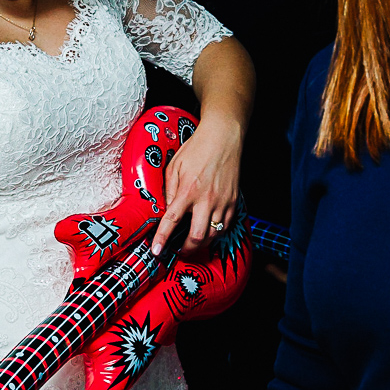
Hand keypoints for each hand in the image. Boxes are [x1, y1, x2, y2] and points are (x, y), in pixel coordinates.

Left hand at [152, 114, 242, 255]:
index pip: (172, 220)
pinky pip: (225, 226)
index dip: (162, 238)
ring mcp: (222, 202)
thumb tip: (165, 209)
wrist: (223, 138)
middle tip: (179, 252)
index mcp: (188, 190)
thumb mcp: (174, 166)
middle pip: (198, 236)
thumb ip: (169, 189)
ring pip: (213, 235)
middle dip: (187, 250)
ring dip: (202, 244)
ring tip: (193, 244)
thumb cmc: (197, 149)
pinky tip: (209, 232)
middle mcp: (206, 199)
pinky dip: (216, 233)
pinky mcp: (233, 201)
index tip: (156, 251)